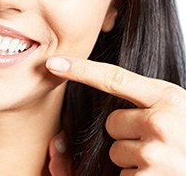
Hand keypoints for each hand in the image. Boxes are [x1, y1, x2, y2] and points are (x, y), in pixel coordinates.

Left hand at [46, 56, 185, 174]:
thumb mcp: (177, 111)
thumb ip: (145, 104)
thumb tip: (93, 115)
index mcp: (167, 98)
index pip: (113, 78)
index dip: (80, 69)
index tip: (54, 62)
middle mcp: (162, 122)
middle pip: (112, 122)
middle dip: (127, 134)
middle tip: (157, 142)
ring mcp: (157, 154)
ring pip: (117, 151)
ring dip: (133, 159)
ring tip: (164, 161)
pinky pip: (125, 175)